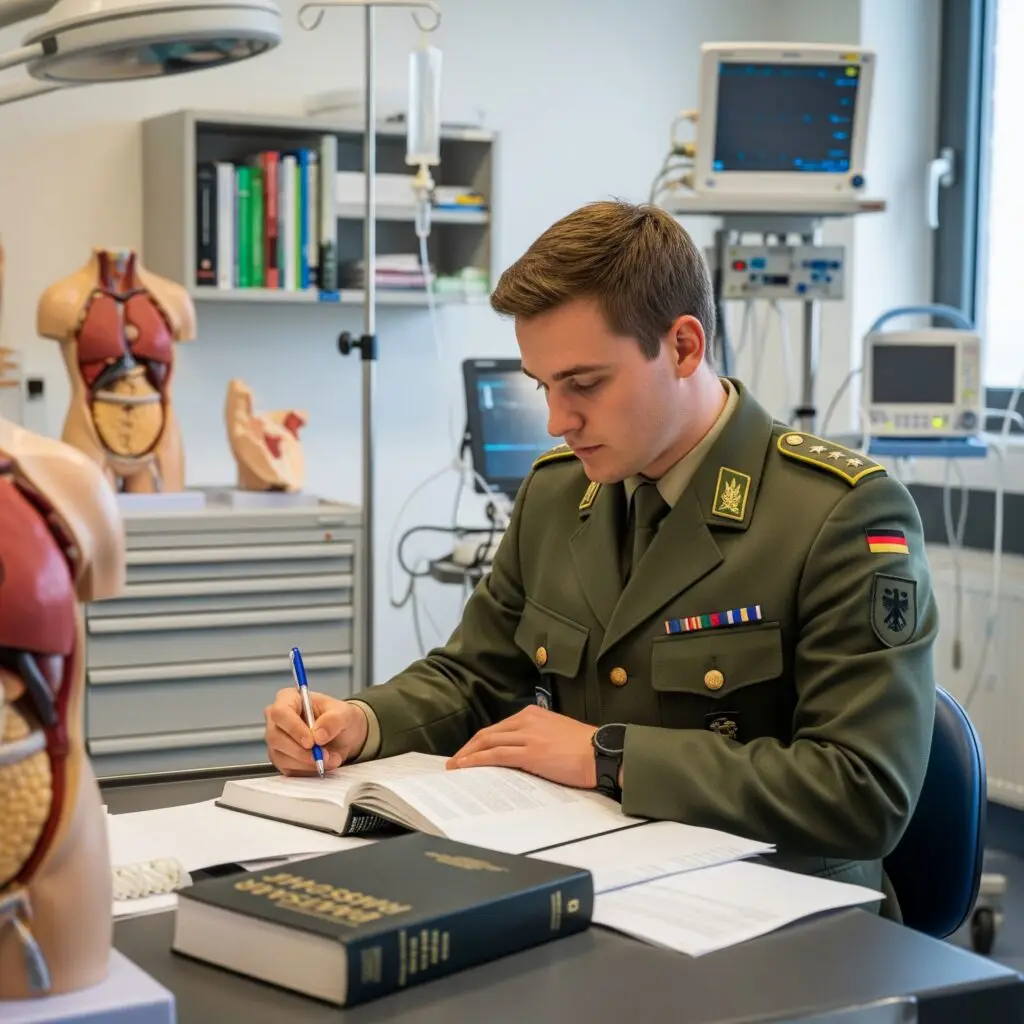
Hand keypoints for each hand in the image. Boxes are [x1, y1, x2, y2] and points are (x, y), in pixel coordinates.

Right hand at [263, 689, 368, 775]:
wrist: (344, 736)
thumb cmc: (340, 718)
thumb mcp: (345, 713)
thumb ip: (334, 720)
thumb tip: (318, 735)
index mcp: (288, 699)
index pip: (280, 712)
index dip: (293, 728)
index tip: (311, 742)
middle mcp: (277, 720)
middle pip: (276, 737)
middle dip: (301, 751)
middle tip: (324, 756)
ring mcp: (276, 740)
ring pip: (280, 756)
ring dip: (307, 762)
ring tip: (330, 759)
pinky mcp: (281, 759)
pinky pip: (287, 769)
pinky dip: (306, 770)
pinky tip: (322, 764)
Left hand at [446, 705, 597, 788]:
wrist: (602, 753)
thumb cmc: (585, 748)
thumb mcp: (556, 733)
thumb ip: (536, 737)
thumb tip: (519, 754)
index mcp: (532, 714)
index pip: (498, 728)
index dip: (479, 742)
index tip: (468, 753)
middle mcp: (527, 720)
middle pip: (487, 733)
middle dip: (467, 749)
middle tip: (453, 762)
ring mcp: (528, 735)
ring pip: (488, 743)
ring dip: (467, 756)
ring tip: (454, 768)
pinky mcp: (531, 752)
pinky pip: (496, 755)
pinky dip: (477, 761)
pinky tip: (466, 767)